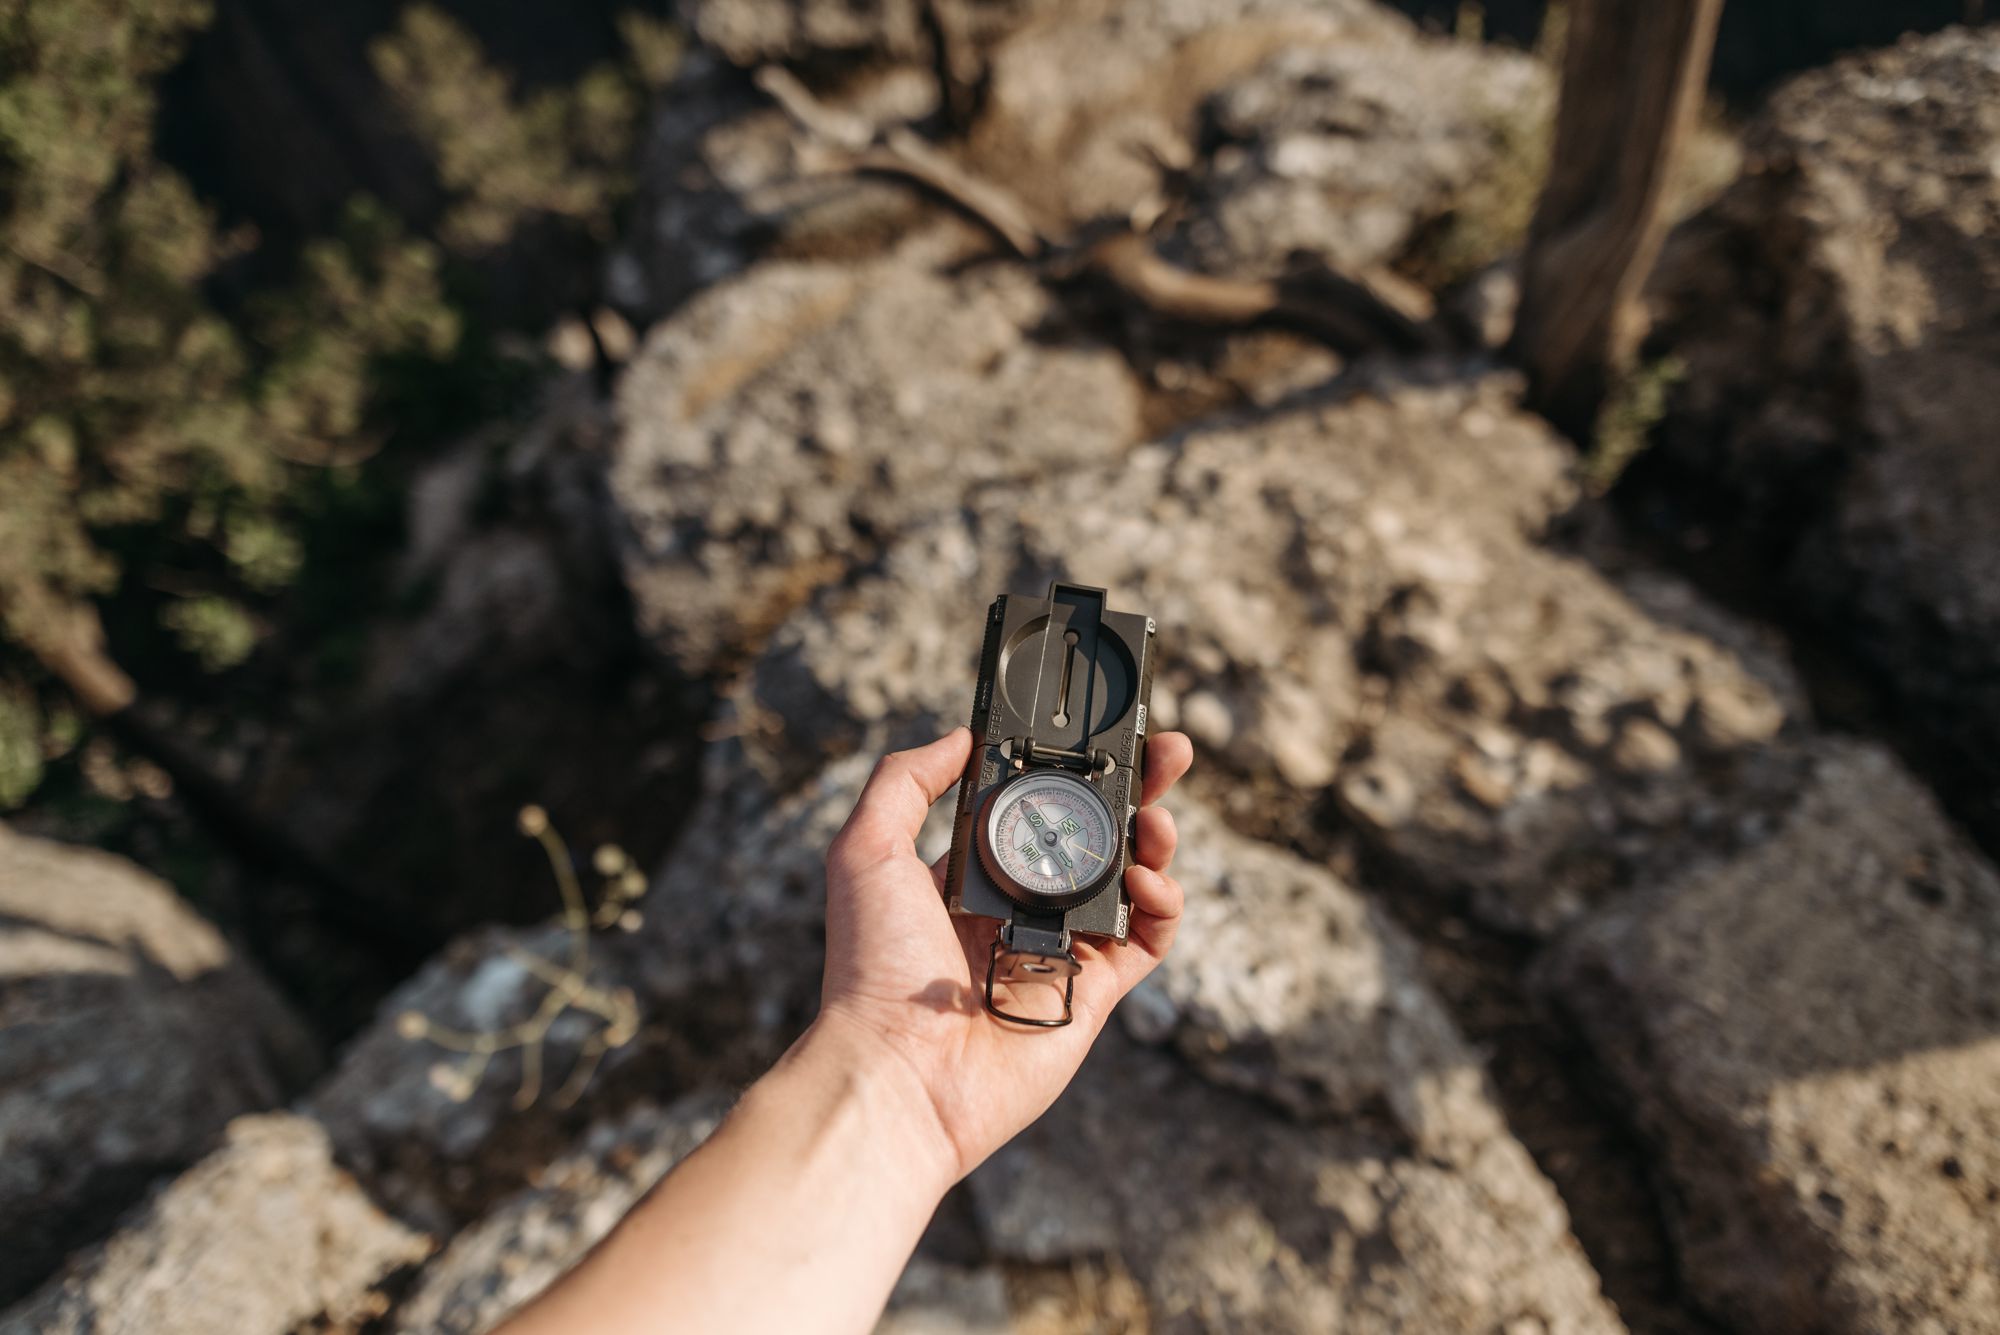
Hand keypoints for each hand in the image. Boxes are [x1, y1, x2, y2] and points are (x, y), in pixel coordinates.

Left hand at [810, 725, 1192, 1182]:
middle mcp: (1021, 906)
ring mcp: (1062, 949)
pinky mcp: (1094, 994)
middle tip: (1167, 752)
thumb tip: (960, 736)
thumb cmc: (872, 968)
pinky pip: (1147, 940)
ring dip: (1154, 840)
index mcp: (972, 873)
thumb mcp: (866, 852)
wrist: (899, 1071)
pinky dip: (1164, 905)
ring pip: (1131, 881)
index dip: (1072, 771)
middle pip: (1096, 835)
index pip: (1036, 807)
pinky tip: (1151, 880)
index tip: (1099, 736)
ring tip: (1157, 819)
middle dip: (1137, 790)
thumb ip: (904, 782)